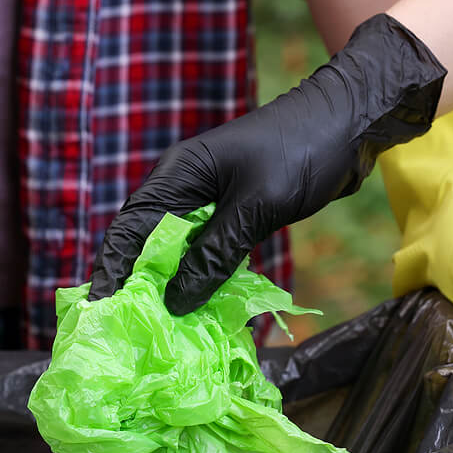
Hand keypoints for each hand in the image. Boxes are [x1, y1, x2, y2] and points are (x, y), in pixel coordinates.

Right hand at [89, 14, 445, 310]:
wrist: (350, 121)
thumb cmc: (301, 151)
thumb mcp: (257, 205)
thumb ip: (215, 252)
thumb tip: (175, 302)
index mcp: (177, 175)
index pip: (129, 228)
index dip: (112, 269)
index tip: (102, 311)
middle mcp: (183, 187)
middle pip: (145, 242)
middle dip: (137, 284)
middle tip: (130, 331)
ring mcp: (207, 199)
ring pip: (176, 250)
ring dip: (170, 285)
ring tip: (160, 329)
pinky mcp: (231, 211)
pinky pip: (205, 250)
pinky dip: (200, 277)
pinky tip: (200, 307)